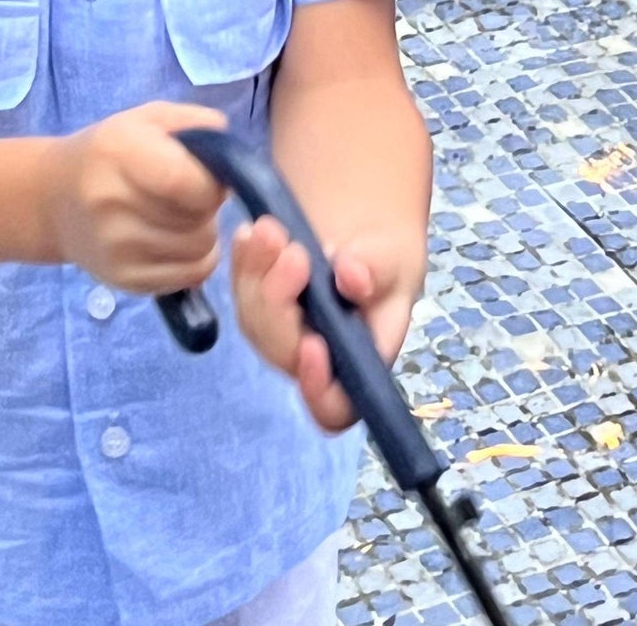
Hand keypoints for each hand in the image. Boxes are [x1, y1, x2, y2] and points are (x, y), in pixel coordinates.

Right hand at [48, 102, 226, 293]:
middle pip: (198, 220)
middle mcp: (113, 204)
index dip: (210, 184)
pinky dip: (197, 259)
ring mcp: (116, 248)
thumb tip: (232, 156)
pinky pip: (191, 276)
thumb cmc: (110, 152)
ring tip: (182, 216)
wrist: (53, 199)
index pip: (183, 182)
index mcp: (120, 153)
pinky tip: (178, 240)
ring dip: (203, 232)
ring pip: (200, 250)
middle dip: (206, 207)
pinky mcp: (124, 281)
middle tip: (189, 195)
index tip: (208, 176)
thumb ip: (194, 124)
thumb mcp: (147, 119)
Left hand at [232, 217, 425, 431]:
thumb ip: (377, 271)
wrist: (358, 229)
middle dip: (281, 303)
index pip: (333, 407)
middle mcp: (313, 358)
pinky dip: (243, 262)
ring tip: (269, 229)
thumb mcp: (395, 260)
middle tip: (293, 253)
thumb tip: (351, 277)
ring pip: (255, 320)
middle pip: (284, 351)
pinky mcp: (258, 302)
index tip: (313, 345)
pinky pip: (241, 291)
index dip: (319, 388)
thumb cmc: (386, 259)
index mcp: (357, 366)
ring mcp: (280, 331)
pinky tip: (247, 233)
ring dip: (257, 275)